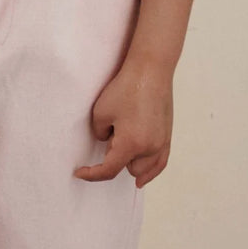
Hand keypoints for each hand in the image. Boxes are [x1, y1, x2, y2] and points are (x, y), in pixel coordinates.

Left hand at [73, 55, 173, 188]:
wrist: (150, 71)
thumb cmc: (125, 88)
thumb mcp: (101, 112)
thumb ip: (100, 134)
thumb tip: (108, 142)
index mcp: (131, 144)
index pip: (109, 170)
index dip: (92, 174)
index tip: (80, 172)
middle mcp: (149, 148)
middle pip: (128, 168)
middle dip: (116, 158)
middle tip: (111, 135)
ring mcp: (161, 143)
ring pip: (144, 169)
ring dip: (131, 164)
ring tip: (123, 145)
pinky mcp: (167, 135)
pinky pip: (160, 163)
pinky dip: (151, 171)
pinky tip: (142, 177)